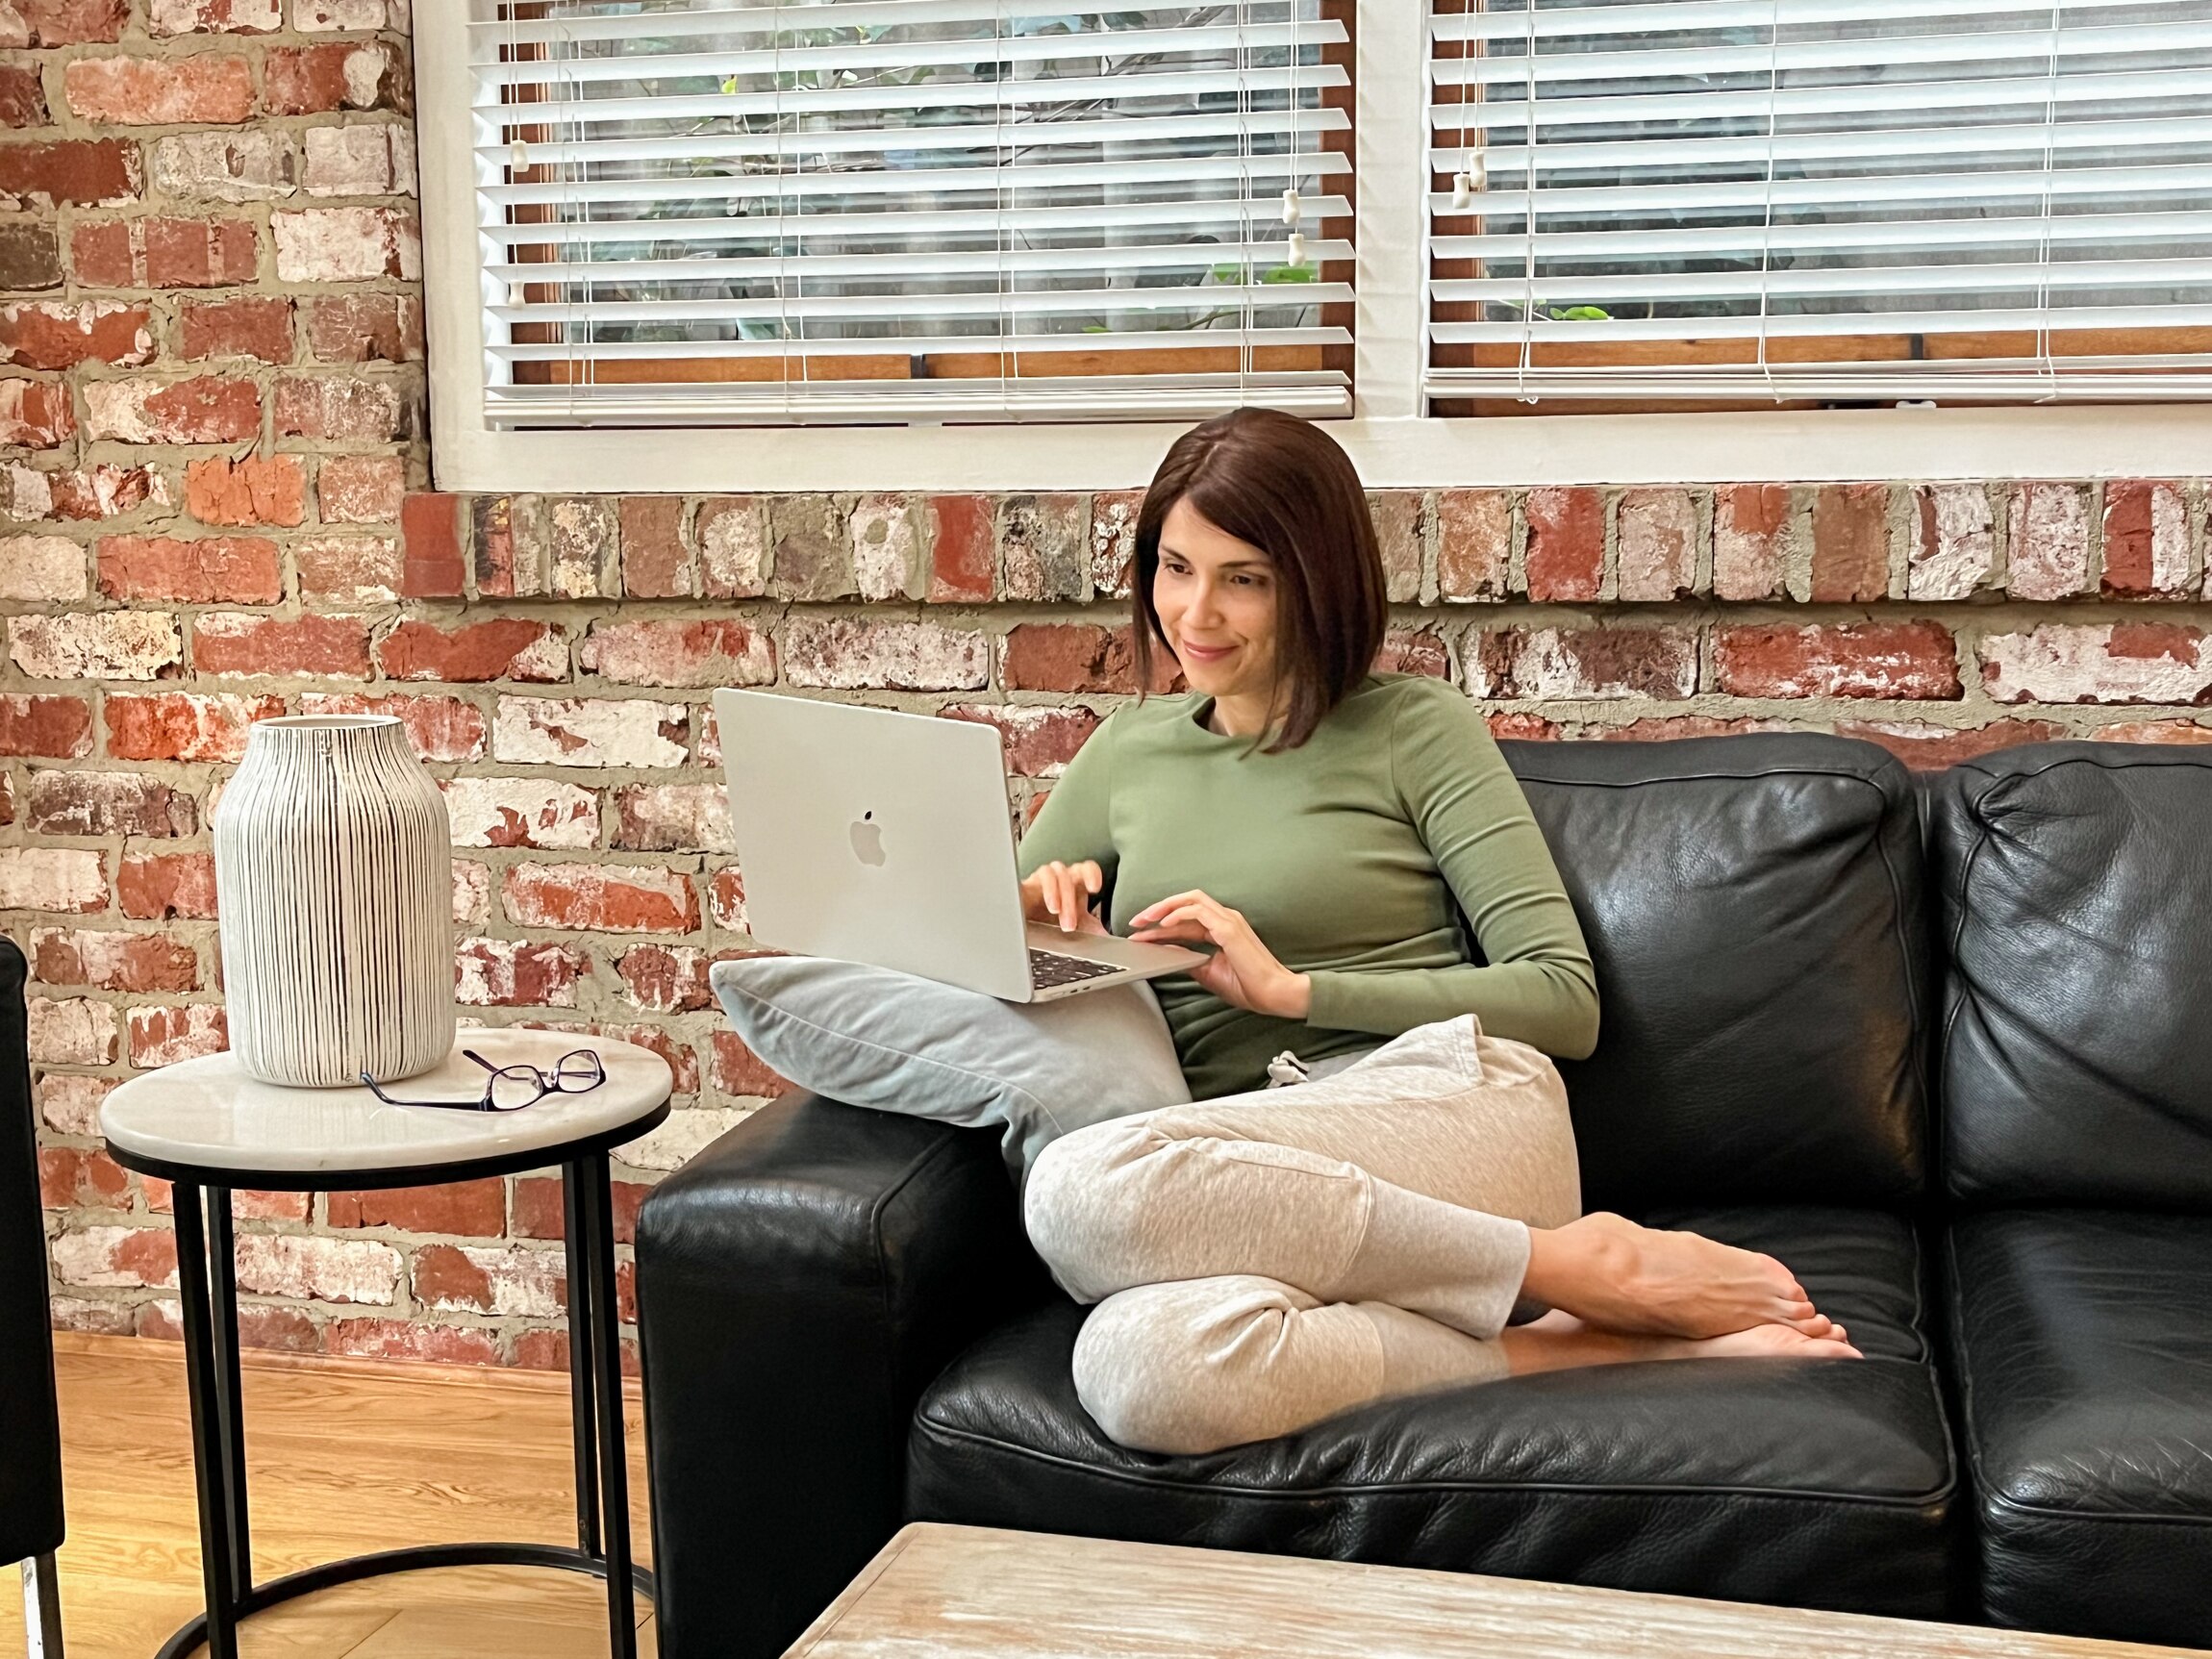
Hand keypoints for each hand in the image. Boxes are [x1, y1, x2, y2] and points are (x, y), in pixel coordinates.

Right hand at [1020, 860, 1108, 935]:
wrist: (1029, 932)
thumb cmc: (1055, 926)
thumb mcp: (1078, 930)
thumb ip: (1095, 932)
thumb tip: (1112, 939)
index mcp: (1075, 885)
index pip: (1086, 869)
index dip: (1091, 874)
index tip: (1095, 888)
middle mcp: (1059, 879)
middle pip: (1069, 875)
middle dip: (1070, 901)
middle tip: (1069, 925)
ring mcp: (1041, 880)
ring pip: (1052, 873)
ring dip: (1055, 892)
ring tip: (1055, 911)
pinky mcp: (1025, 886)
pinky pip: (1030, 879)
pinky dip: (1037, 890)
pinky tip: (1038, 904)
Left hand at [1127, 889, 1310, 1018]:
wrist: (1274, 994)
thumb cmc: (1249, 986)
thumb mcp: (1210, 973)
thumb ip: (1190, 960)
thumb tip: (1168, 955)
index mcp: (1222, 928)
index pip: (1185, 920)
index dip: (1160, 926)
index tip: (1140, 934)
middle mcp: (1225, 919)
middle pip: (1186, 902)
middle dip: (1158, 909)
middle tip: (1136, 922)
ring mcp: (1228, 921)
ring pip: (1191, 900)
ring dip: (1164, 908)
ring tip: (1145, 920)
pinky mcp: (1229, 928)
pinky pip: (1199, 912)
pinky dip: (1179, 914)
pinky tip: (1164, 924)